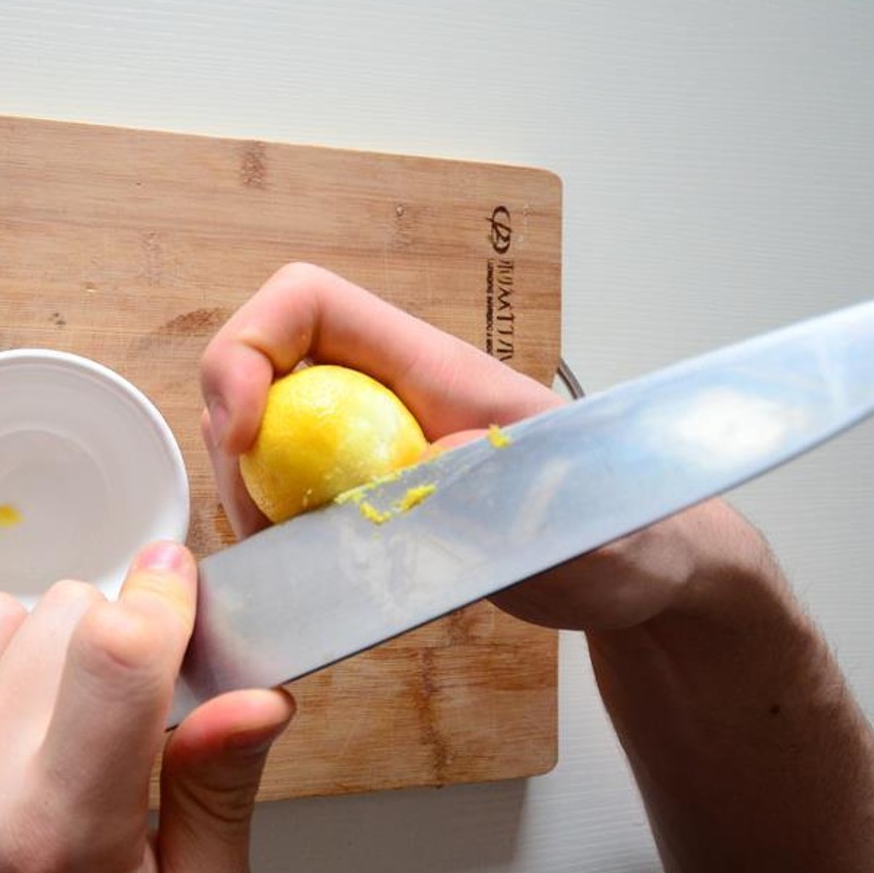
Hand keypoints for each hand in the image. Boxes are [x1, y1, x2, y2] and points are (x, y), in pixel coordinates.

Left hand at [0, 542, 294, 872]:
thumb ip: (223, 801)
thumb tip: (254, 699)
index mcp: (59, 838)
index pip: (114, 652)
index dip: (161, 598)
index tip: (181, 583)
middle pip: (58, 614)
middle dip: (115, 639)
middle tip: (132, 708)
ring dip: (44, 650)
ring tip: (65, 727)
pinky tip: (7, 746)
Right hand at [199, 262, 718, 633]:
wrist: (642, 569)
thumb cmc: (621, 529)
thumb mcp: (572, 520)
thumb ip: (504, 493)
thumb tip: (425, 463)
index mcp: (433, 370)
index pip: (310, 303)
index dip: (250, 348)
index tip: (247, 431)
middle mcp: (391, 393)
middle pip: (264, 366)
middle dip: (232, 436)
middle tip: (257, 523)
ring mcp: (374, 441)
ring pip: (265, 429)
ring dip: (245, 488)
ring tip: (277, 553)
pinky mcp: (366, 490)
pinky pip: (287, 483)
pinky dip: (270, 522)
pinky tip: (298, 566)